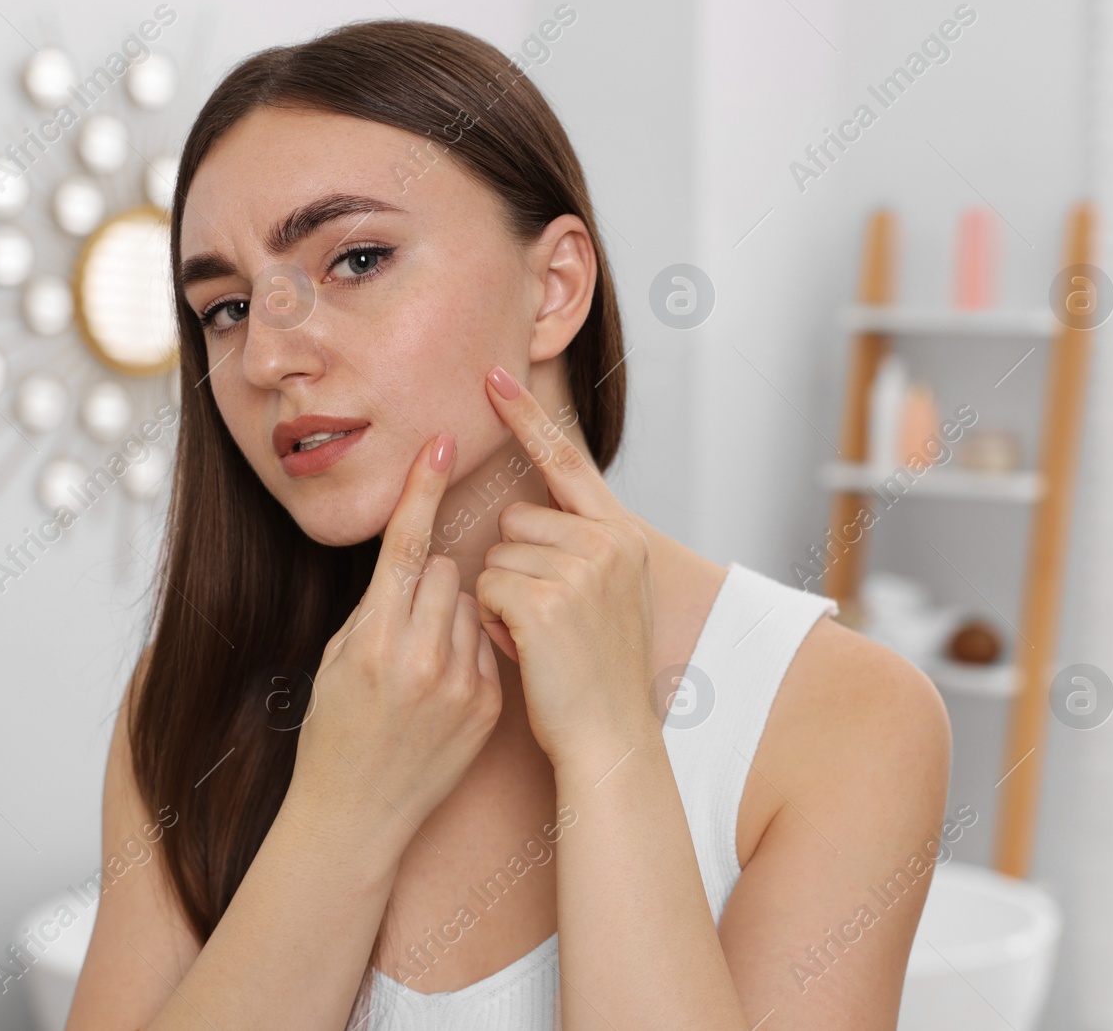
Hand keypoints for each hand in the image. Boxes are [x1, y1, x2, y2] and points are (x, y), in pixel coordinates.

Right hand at [288, 433, 503, 856]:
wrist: (357, 816)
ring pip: (470, 605)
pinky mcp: (488, 705)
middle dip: (424, 581)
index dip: (423, 489)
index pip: (403, 546)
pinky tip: (441, 690)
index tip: (443, 442)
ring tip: (420, 666)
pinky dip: (468, 652)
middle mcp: (420, 658)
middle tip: (403, 622)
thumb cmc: (333, 733)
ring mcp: (460, 684)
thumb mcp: (334, 659)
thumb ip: (374, 606)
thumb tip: (412, 558)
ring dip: (449, 617)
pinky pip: (486, 645)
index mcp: (372, 640)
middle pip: (441, 570)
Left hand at [474, 366, 655, 768]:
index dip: (528, 417)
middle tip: (548, 619)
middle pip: (518, 518)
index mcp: (625, 536)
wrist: (612, 738)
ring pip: (497, 553)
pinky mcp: (545, 600)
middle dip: (516, 565)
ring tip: (541, 638)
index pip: (568, 461)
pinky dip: (495, 620)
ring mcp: (580, 569)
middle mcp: (609, 542)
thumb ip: (581, 549)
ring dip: (503, 596)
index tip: (495, 375)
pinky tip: (527, 649)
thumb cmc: (598, 674)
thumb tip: (525, 517)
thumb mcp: (609, 596)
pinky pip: (488, 585)